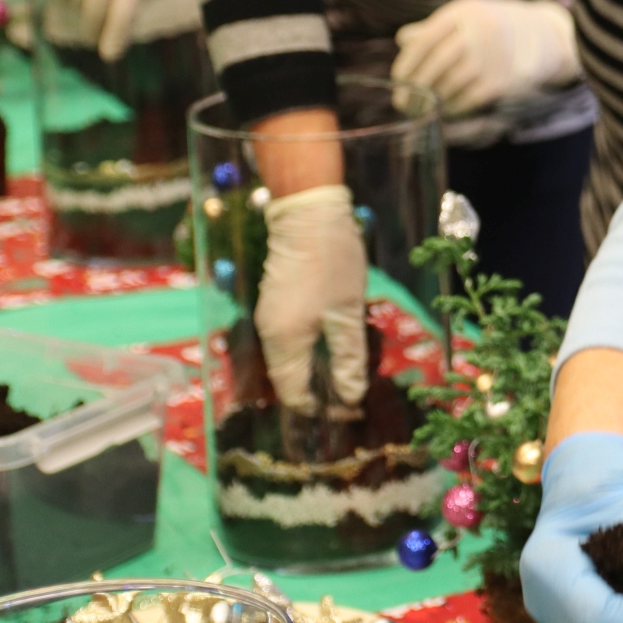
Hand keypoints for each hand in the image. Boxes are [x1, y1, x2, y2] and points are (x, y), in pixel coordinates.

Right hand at [32, 0, 148, 62]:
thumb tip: (108, 46)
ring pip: (68, 13)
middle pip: (91, 21)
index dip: (113, 38)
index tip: (109, 54)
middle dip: (92, 30)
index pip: (120, 17)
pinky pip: (48, 1)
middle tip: (94, 31)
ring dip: (72, 13)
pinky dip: (54, 3)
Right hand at [255, 184, 367, 413]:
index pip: (296, 394)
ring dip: (315, 373)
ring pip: (289, 361)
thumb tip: (351, 395)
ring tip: (346, 377)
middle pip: (289, 380)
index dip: (323, 409)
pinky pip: (290, 342)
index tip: (352, 411)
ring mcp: (269, 318)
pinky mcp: (275, 303)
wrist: (306, 212)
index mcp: (284, 343)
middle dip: (319, 394)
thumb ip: (348, 357)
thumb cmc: (331, 262)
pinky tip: (332, 350)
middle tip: (353, 397)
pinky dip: (310, 353)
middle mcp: (269, 336)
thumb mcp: (347, 313)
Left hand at [391, 0, 578, 116]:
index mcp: (465, 12)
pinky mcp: (503, 80)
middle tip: (403, 103)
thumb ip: (435, 27)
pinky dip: (452, 108)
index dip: (407, 63)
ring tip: (420, 110)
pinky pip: (469, 99)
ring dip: (431, 101)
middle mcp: (479, 32)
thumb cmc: (494, 26)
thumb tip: (403, 41)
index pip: (425, 40)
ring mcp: (493, 57)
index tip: (398, 80)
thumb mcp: (467, 16)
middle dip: (416, 87)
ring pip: (451, 84)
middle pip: (436, 64)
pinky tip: (444, 111)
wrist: (543, 36)